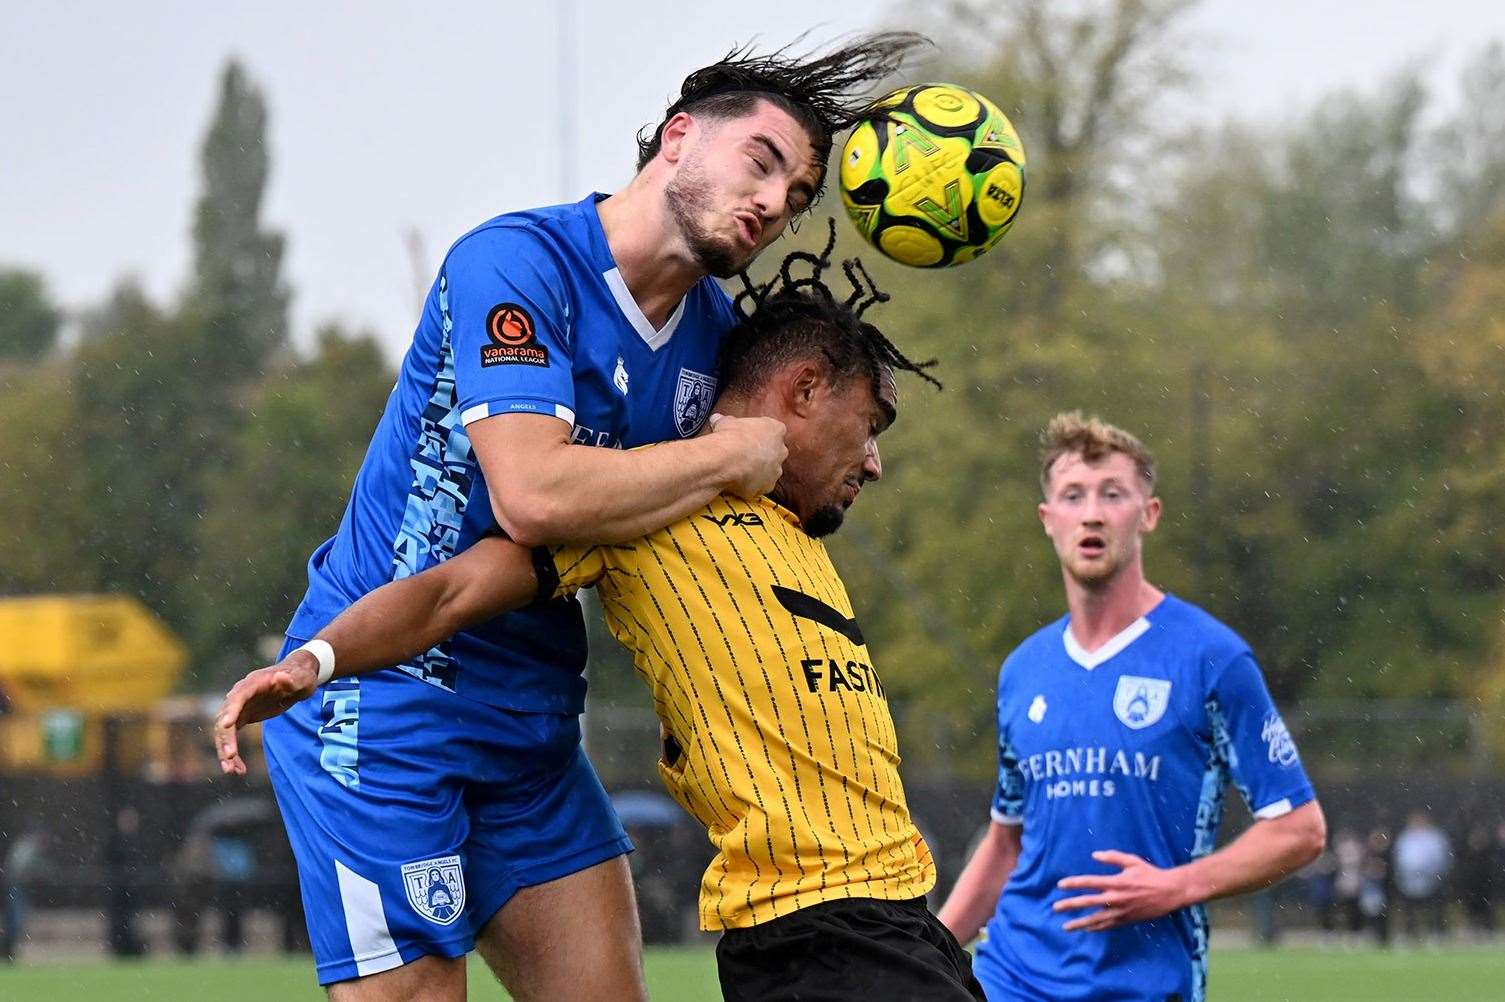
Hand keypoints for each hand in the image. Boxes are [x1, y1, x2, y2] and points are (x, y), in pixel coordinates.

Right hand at [213, 651, 321, 775]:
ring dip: (225, 751)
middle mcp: (240, 695)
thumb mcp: (301, 678)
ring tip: (232, 771)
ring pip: (224, 731)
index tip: (227, 725)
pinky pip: (231, 737)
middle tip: (230, 757)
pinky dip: (232, 753)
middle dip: (226, 738)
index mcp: (253, 683)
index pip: (238, 697)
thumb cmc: (300, 677)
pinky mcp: (242, 717)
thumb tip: (281, 677)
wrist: (297, 678)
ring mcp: (239, 707)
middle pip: (226, 717)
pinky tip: (239, 770)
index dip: (231, 710)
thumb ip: (291, 680)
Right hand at [708, 413, 786, 497]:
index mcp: (775, 429)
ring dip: (758, 471)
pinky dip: (751, 485)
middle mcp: (781, 450)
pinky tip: (738, 482)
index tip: (748, 436)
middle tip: (745, 454)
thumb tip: (717, 419)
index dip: (760, 434)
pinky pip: (760, 486)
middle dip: (763, 454)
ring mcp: (776, 470)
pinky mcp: (767, 487)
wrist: (728, 461)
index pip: (774, 430)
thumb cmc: (730, 437)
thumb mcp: (725, 422)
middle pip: (775, 452)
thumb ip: (725, 421)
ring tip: (740, 470)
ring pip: (769, 471)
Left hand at [1053, 850, 1191, 931]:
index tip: (1060, 885)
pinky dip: (1095, 928)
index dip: (1073, 883)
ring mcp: (1121, 911)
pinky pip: (1108, 926)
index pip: (1089, 882)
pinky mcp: (1126, 920)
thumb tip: (1093, 855)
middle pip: (1088, 902)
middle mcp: (1116, 898)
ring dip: (1079, 923)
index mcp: (1116, 882)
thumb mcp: (1132, 861)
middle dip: (1070, 905)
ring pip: (1096, 919)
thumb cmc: (1150, 874)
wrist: (1170, 892)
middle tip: (1055, 908)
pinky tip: (1085, 929)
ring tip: (1065, 926)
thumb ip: (1112, 857)